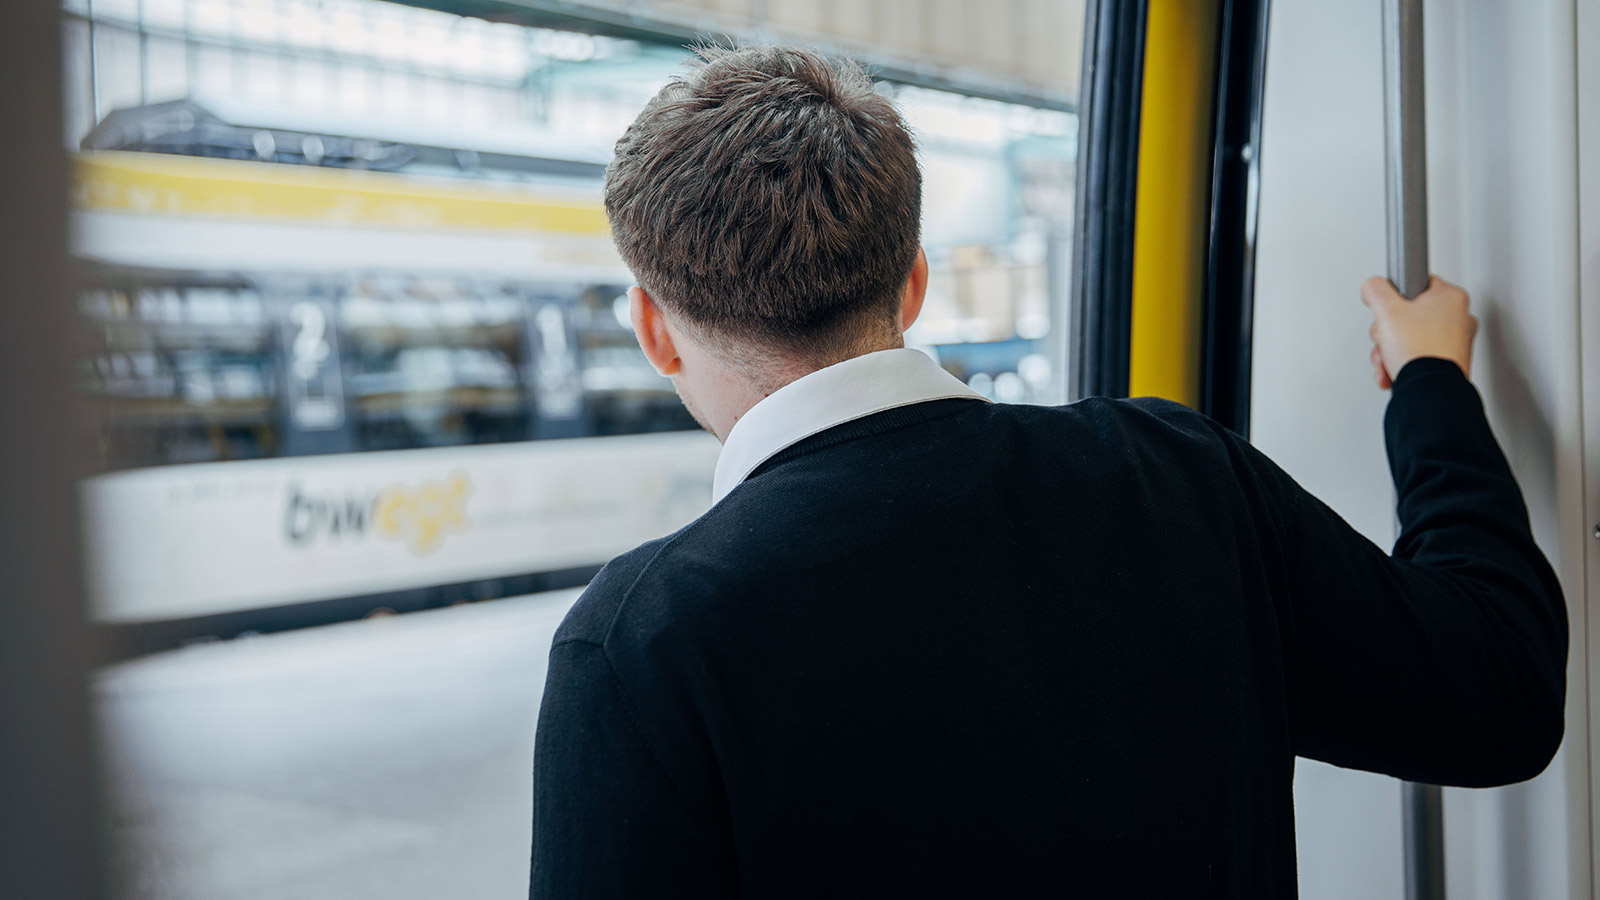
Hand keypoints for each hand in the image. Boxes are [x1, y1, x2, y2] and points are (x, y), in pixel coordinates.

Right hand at [1361, 275, 1477, 388]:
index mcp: (1452, 297)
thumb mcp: (1387, 310)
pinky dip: (1402, 363)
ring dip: (1391, 350)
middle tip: (1387, 338)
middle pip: (1410, 315)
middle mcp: (1460, 317)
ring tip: (1388, 359)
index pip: (1417, 284)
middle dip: (1389, 331)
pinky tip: (1394, 370)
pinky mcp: (1450, 362)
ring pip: (1411, 338)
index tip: (1390, 310)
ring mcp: (1456, 342)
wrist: (1428, 388)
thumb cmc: (1419, 351)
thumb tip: (1372, 287)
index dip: (1396, 298)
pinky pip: (1419, 356)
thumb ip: (1376, 290)